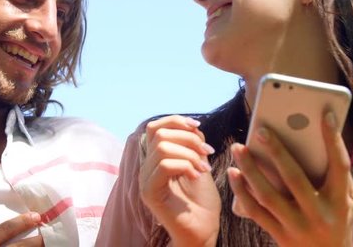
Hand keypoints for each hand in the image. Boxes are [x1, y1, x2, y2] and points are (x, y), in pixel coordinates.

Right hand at [138, 115, 219, 246]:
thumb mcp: (199, 163)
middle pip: (158, 133)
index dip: (176, 121)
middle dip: (188, 138)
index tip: (199, 127)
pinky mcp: (149, 193)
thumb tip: (193, 126)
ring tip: (204, 167)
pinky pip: (164, 166)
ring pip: (162, 148)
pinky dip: (185, 165)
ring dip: (189, 153)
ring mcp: (145, 180)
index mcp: (155, 159)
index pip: (155, 127)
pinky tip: (197, 175)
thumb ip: (192, 144)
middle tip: (207, 152)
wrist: (203, 231)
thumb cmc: (202, 201)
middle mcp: (146, 167)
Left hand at [228, 111, 352, 246]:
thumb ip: (336, 175)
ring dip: (250, 169)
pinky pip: (255, 211)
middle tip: (262, 129)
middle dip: (278, 152)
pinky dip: (242, 191)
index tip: (326, 114)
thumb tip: (314, 138)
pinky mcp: (280, 236)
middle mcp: (319, 214)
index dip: (334, 139)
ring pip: (269, 195)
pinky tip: (233, 173)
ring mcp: (298, 227)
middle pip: (295, 178)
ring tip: (238, 147)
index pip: (340, 165)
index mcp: (340, 201)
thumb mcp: (348, 201)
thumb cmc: (338, 220)